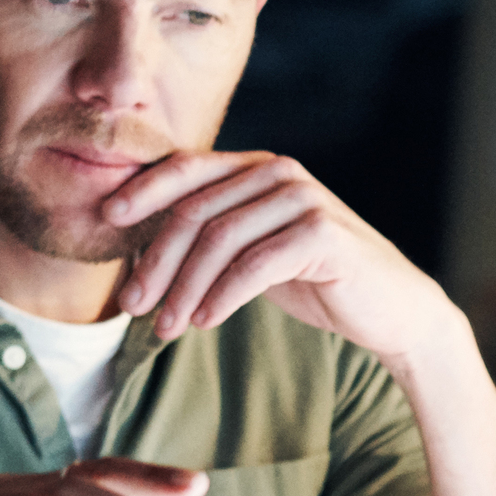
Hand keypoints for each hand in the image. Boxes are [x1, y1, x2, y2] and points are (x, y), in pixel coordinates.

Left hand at [105, 151, 466, 359]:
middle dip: (155, 262)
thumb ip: (207, 238)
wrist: (389, 309)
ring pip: (219, 240)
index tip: (105, 221)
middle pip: (194, 211)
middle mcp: (278, 172)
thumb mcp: (250, 253)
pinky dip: (223, 295)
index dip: (142, 192)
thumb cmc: (313, 279)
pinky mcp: (323, 233)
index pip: (185, 169)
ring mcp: (303, 198)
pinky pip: (255, 264)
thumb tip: (135, 255)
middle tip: (131, 306)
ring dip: (184, 289)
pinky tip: (204, 322)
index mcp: (255, 167)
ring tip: (165, 328)